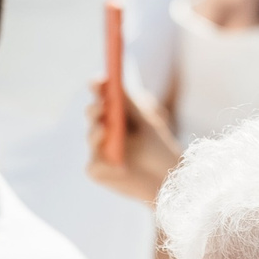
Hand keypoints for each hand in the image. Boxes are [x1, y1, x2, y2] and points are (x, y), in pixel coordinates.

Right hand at [86, 76, 179, 203]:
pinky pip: (94, 165)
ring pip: (91, 136)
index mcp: (114, 111)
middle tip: (101, 107)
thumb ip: (131, 105)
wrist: (167, 178)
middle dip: (94, 108)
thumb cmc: (157, 147)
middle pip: (91, 112)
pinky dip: (105, 165)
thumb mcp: (147, 122)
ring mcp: (98, 149)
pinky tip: (119, 167)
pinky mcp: (98, 171)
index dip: (97, 85)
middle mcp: (102, 128)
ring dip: (97, 133)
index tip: (100, 81)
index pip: (100, 93)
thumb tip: (115, 84)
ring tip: (104, 131)